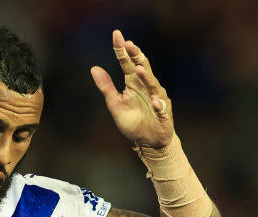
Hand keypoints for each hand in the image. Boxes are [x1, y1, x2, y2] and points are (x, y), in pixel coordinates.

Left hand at [91, 30, 173, 147]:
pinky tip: (154, 102)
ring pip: (153, 85)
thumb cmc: (133, 121)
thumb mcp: (115, 104)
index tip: (116, 35)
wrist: (148, 141)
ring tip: (139, 69)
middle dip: (136, 56)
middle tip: (129, 45)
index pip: (127, 63)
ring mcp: (157, 98)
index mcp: (133, 83)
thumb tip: (94, 68)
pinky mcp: (164, 112)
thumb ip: (106, 87)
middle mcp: (146, 86)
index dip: (122, 50)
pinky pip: (161, 107)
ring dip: (147, 77)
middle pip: (142, 67)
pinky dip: (158, 104)